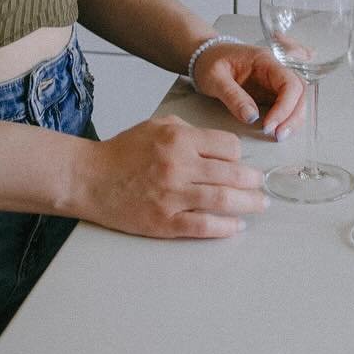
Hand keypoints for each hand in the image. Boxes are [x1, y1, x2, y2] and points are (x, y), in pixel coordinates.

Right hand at [72, 114, 267, 237]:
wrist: (90, 178)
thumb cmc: (124, 151)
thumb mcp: (158, 126)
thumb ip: (190, 131)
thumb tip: (220, 145)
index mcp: (180, 138)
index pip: (228, 146)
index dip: (239, 155)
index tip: (242, 162)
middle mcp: (179, 165)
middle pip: (232, 173)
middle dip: (253, 181)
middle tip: (262, 186)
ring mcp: (172, 195)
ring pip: (223, 199)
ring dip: (248, 204)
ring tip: (260, 205)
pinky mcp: (164, 221)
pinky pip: (203, 226)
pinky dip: (224, 227)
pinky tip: (236, 226)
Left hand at [191, 41, 304, 138]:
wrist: (206, 56)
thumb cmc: (210, 63)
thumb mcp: (214, 78)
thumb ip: (232, 96)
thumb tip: (252, 118)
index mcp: (264, 60)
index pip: (288, 81)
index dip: (285, 106)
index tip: (269, 126)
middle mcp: (274, 69)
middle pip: (299, 90)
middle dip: (293, 115)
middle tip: (278, 136)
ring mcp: (274, 80)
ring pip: (298, 98)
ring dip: (293, 119)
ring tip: (279, 136)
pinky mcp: (271, 91)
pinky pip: (288, 104)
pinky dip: (287, 119)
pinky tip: (278, 131)